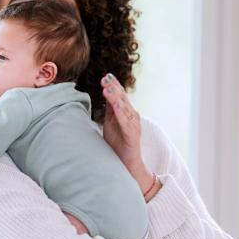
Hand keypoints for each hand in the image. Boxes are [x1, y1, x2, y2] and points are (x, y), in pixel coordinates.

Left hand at [100, 73, 157, 198]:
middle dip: (114, 87)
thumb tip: (105, 92)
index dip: (113, 85)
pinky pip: (126, 122)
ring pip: (124, 108)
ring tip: (108, 88)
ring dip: (116, 97)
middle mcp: (132, 116)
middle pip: (123, 99)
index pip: (120, 96)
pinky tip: (115, 106)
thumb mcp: (110, 122)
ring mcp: (133, 125)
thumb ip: (110, 108)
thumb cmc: (118, 143)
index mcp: (126, 112)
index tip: (105, 76)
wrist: (126, 163)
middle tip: (106, 77)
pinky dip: (121, 113)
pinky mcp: (132, 135)